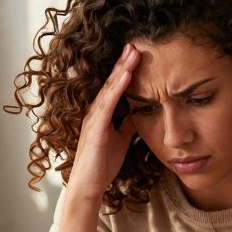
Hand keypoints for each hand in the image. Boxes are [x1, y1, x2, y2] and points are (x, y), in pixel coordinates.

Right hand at [65, 43, 141, 202]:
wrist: (89, 188)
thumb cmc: (102, 164)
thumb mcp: (122, 139)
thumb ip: (129, 124)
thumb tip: (143, 111)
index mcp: (103, 114)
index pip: (116, 87)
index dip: (126, 70)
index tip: (139, 53)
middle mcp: (96, 112)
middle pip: (111, 82)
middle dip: (124, 62)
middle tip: (136, 43)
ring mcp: (93, 118)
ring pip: (109, 88)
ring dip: (121, 69)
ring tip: (133, 52)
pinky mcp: (94, 128)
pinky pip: (107, 104)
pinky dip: (117, 88)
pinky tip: (126, 75)